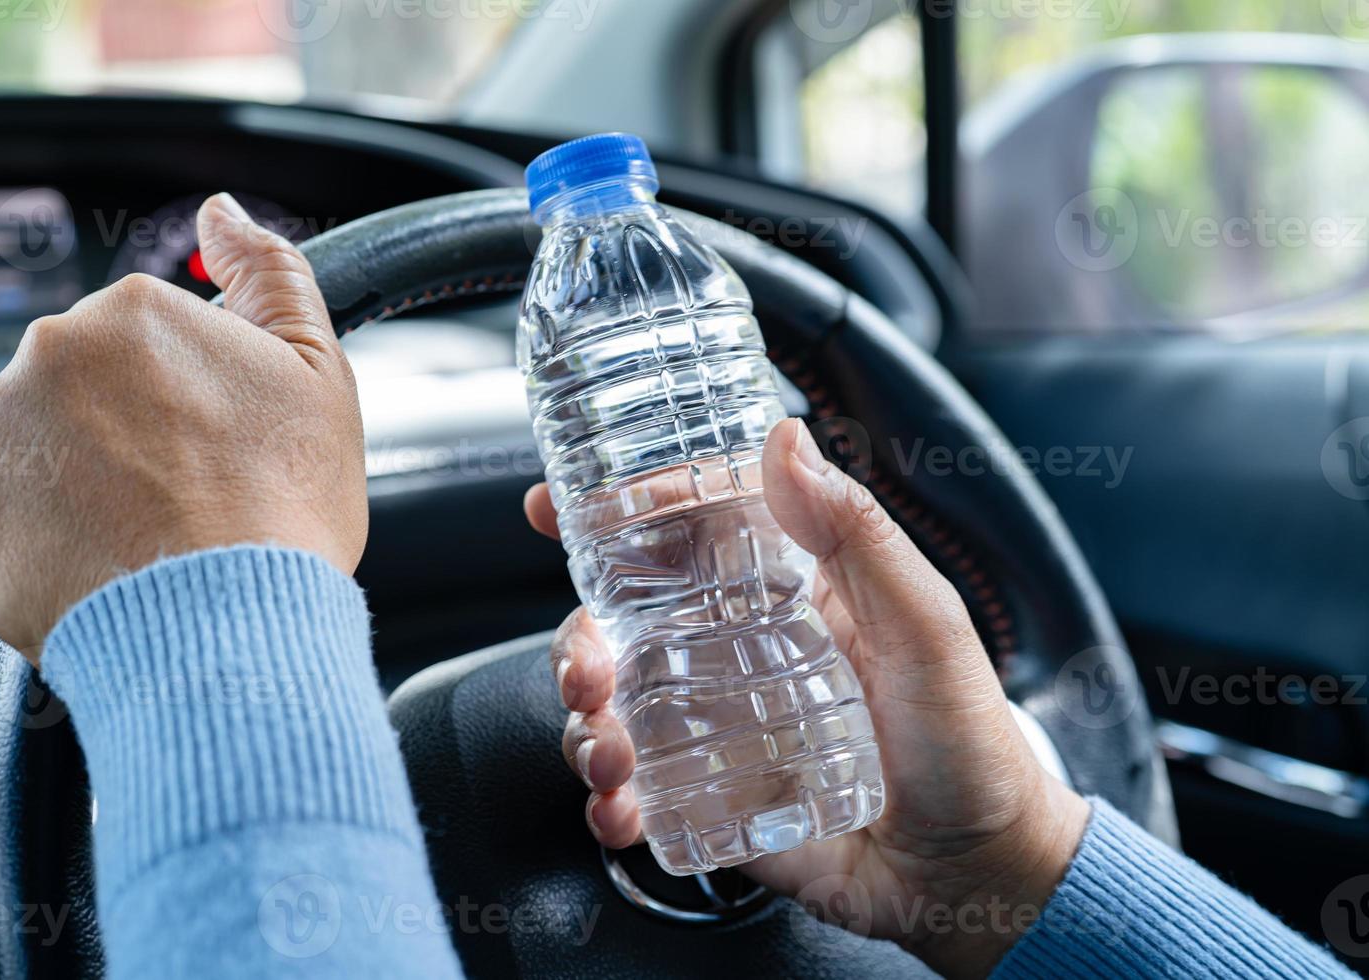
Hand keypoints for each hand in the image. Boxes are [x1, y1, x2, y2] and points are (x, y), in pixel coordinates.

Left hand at [0, 193, 366, 664]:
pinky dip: (34, 534)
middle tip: (180, 497)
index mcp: (129, 314)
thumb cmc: (281, 508)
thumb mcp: (316, 371)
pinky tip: (94, 559)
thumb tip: (221, 213)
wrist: (227, 627)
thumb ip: (269, 272)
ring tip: (136, 536)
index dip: (187, 400)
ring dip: (73, 479)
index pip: (146, 342)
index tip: (212, 448)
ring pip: (34, 445)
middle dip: (123, 433)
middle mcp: (43, 356)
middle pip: (83, 389)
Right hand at [525, 418, 1089, 977]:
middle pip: (618, 627)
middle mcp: (732, 656)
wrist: (976, 871)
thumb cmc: (968, 738)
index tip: (553, 508)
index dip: (610, 518)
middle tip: (585, 671)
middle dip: (576, 642)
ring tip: (610, 755)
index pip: (679, 538)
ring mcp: (714, 730)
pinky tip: (620, 809)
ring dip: (582, 726)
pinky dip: (606, 802)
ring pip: (609, 709)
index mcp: (779, 596)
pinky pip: (632, 793)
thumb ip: (856, 533)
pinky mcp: (706, 802)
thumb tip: (784, 438)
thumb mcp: (925, 623)